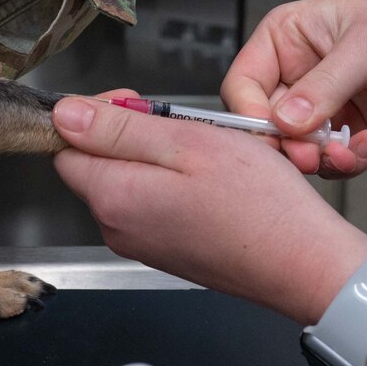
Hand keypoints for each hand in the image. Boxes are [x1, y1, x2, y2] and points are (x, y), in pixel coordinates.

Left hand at [52, 96, 366, 324]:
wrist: (303, 263)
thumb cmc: (257, 204)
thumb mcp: (185, 142)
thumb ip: (117, 129)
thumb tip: (63, 115)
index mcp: (112, 196)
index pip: (65, 145)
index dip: (96, 113)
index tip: (136, 102)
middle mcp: (118, 227)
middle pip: (97, 162)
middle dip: (131, 132)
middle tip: (182, 124)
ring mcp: (143, 243)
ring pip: (129, 180)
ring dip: (158, 155)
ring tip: (204, 151)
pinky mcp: (169, 251)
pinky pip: (155, 202)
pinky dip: (175, 182)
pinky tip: (213, 179)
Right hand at [222, 0, 366, 178]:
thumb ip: (324, 86)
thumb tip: (285, 121)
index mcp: (289, 37)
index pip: (245, 82)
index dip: (252, 112)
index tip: (273, 132)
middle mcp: (302, 74)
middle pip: (266, 124)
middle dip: (288, 144)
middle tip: (310, 154)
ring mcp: (328, 108)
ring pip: (297, 150)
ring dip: (321, 159)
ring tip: (349, 151)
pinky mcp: (354, 136)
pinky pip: (333, 163)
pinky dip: (350, 163)